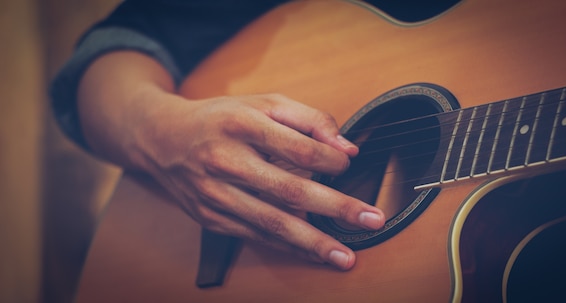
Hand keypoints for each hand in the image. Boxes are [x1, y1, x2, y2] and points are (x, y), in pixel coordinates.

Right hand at [136, 93, 384, 269]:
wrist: (161, 139)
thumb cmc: (219, 119)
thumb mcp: (262, 104)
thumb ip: (308, 118)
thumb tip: (345, 146)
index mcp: (241, 125)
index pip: (297, 148)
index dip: (330, 160)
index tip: (350, 165)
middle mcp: (225, 161)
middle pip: (290, 191)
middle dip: (337, 208)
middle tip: (372, 220)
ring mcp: (216, 194)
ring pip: (272, 224)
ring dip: (313, 243)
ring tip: (345, 256)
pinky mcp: (211, 218)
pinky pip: (256, 236)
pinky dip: (287, 247)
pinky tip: (312, 253)